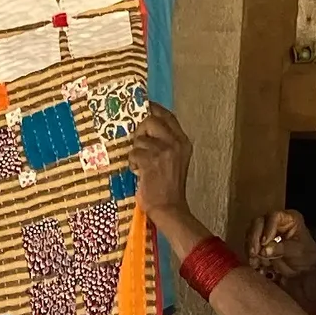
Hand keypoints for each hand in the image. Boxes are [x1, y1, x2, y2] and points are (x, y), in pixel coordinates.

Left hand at [129, 104, 195, 232]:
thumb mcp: (174, 159)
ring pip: (139, 140)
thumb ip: (165, 142)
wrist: (169, 207)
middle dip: (140, 132)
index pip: (167, 116)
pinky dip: (132, 163)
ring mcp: (164, 152)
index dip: (153, 109)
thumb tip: (144, 126)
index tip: (142, 107)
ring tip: (141, 165)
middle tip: (139, 146)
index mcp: (183, 141)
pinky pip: (134, 153)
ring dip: (136, 152)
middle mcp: (176, 143)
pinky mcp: (151, 161)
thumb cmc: (168, 186)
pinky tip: (138, 172)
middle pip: (150, 121)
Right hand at [247, 207, 315, 301]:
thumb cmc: (305, 258)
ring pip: (250, 234)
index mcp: (289, 218)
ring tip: (255, 262)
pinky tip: (254, 264)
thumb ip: (282, 249)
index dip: (267, 228)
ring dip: (251, 248)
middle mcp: (275, 222)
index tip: (264, 243)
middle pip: (258, 223)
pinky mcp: (258, 243)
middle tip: (254, 253)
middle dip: (254, 238)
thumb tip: (265, 250)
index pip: (274, 216)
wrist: (303, 272)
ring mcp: (265, 232)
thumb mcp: (298, 252)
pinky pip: (249, 246)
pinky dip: (250, 255)